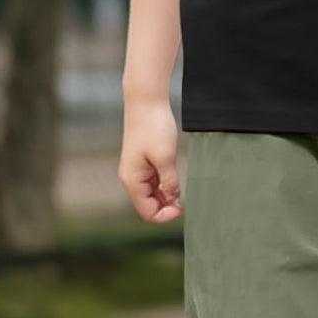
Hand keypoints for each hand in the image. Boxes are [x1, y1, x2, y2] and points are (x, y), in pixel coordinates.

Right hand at [118, 95, 183, 222]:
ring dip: (166, 197)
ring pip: (151, 195)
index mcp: (132, 180)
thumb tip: (174, 202)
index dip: (165, 215)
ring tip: (182, 190)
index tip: (183, 208)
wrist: (146, 102)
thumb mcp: (166, 158)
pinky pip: (153, 183)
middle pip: (148, 206)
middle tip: (186, 201)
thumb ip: (170, 183)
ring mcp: (136, 170)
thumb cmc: (153, 127)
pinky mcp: (142, 162)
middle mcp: (130, 178)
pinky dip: (165, 186)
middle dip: (166, 207)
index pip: (147, 212)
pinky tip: (176, 181)